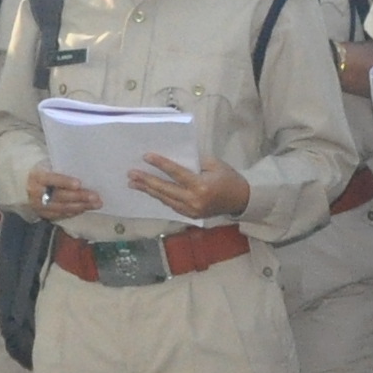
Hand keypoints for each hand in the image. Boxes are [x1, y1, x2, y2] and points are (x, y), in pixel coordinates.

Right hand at [23, 167, 99, 224]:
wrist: (25, 182)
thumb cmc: (43, 169)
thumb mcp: (48, 164)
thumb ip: (61, 168)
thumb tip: (84, 169)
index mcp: (37, 176)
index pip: (51, 179)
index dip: (64, 181)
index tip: (79, 183)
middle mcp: (36, 192)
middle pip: (59, 196)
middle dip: (79, 197)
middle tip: (95, 197)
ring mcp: (39, 206)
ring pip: (62, 207)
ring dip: (81, 206)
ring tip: (96, 204)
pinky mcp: (43, 214)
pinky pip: (60, 215)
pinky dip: (74, 212)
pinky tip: (85, 209)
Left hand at [134, 154, 250, 220]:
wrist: (241, 200)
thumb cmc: (228, 178)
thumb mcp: (214, 164)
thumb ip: (195, 162)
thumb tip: (173, 159)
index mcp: (201, 186)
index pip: (176, 173)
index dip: (160, 164)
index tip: (146, 157)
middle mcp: (193, 200)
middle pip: (165, 189)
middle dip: (146, 181)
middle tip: (131, 174)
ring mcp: (191, 210)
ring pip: (165, 199)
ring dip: (148, 190)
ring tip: (133, 183)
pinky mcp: (190, 215)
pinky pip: (171, 205)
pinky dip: (159, 197)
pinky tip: (149, 191)